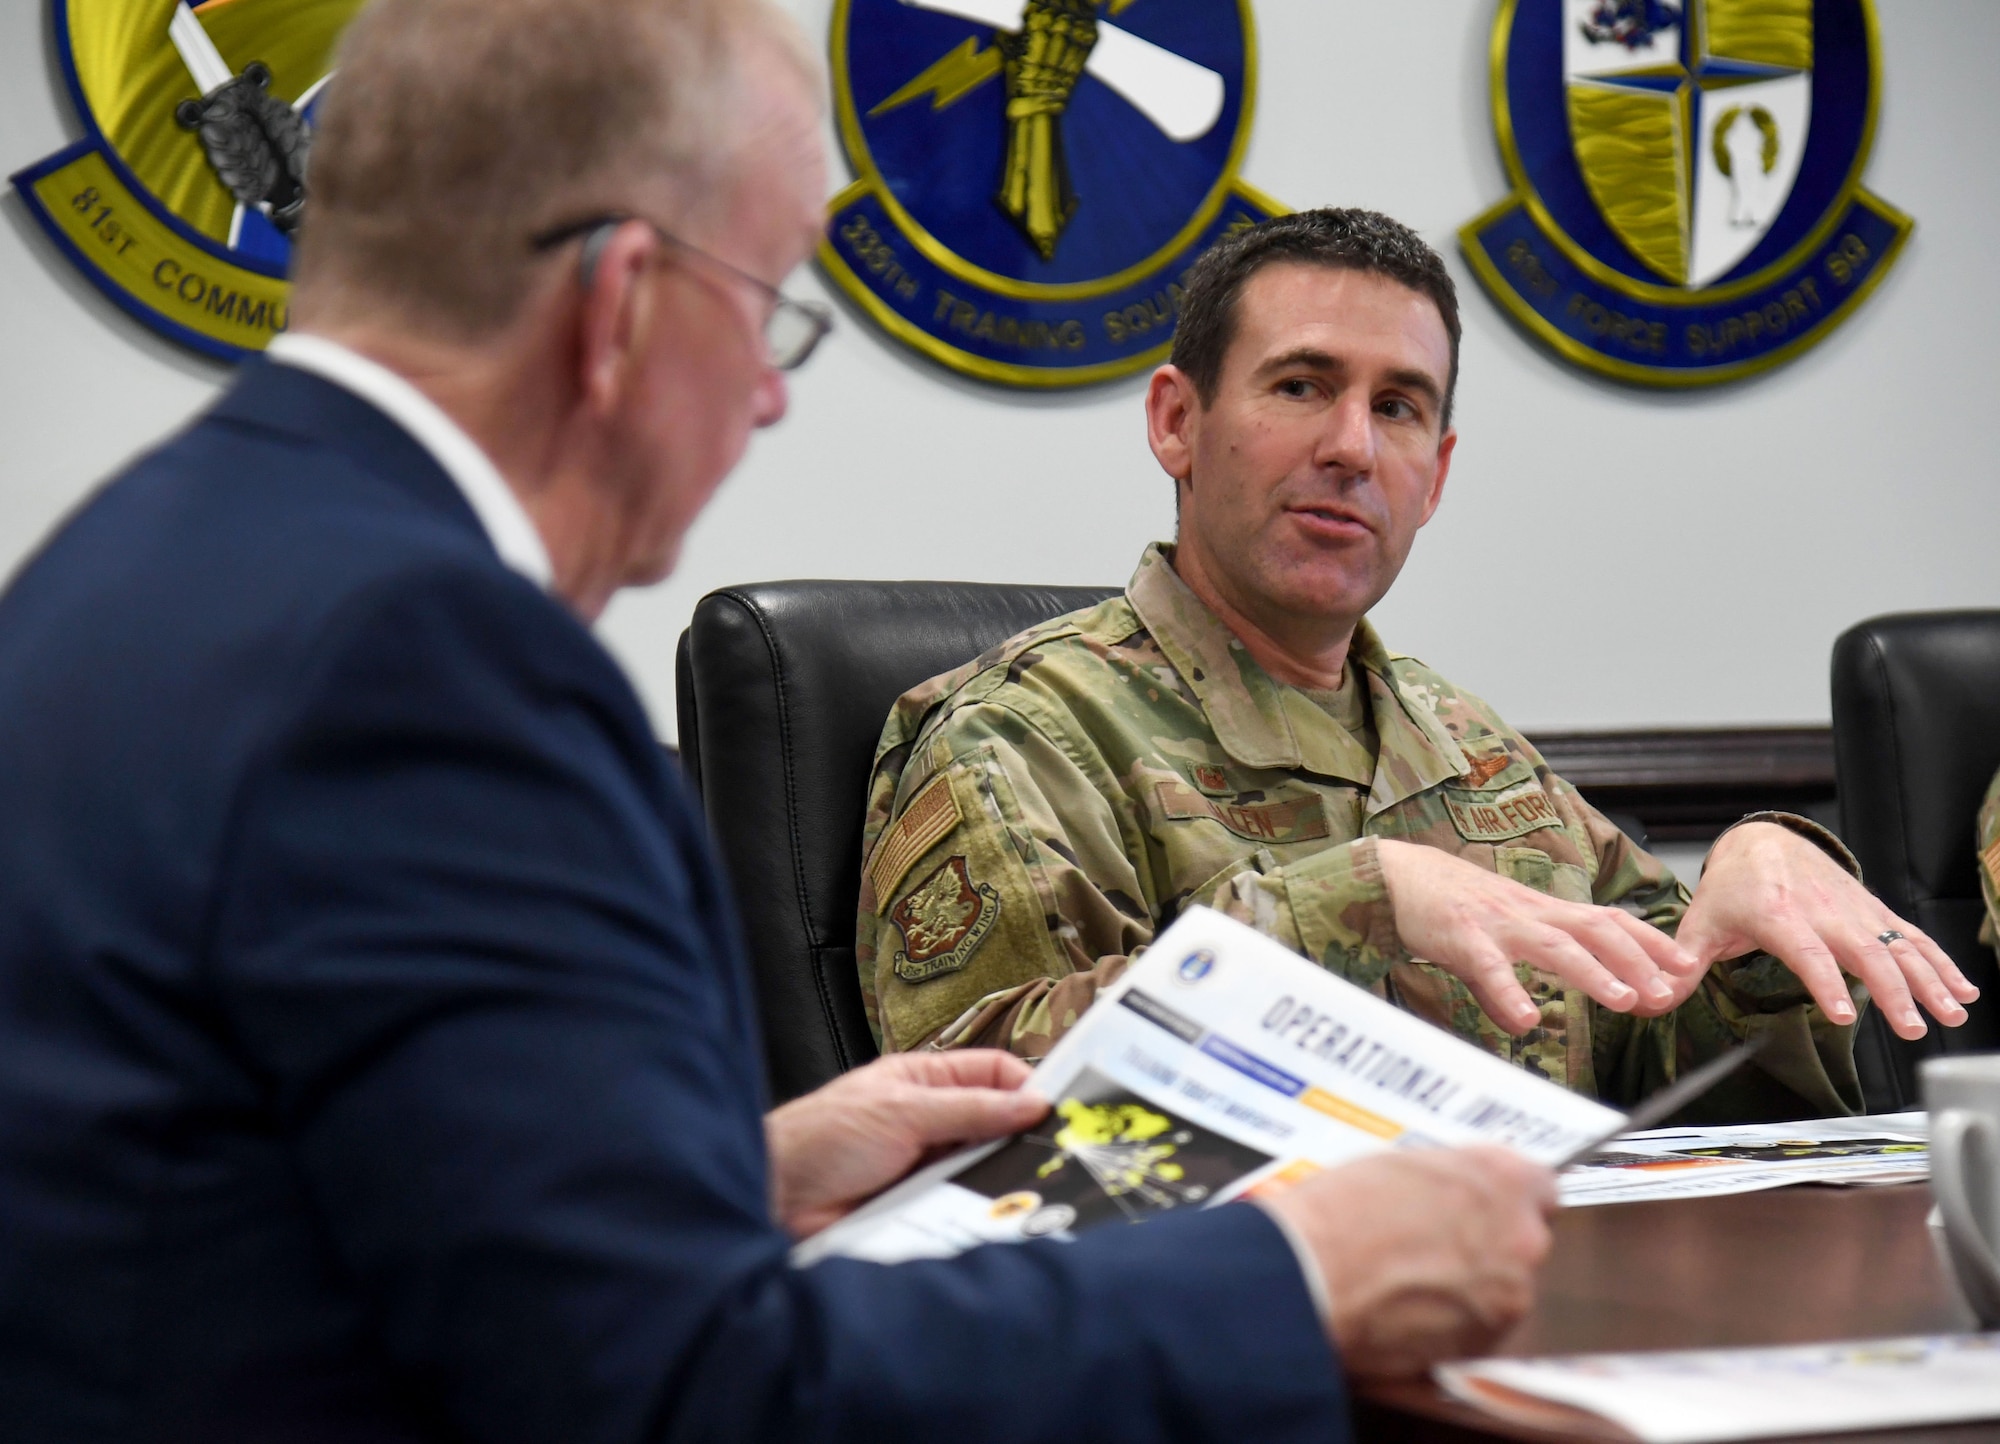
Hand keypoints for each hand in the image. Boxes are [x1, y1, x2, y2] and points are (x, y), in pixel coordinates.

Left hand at [764, 1051, 1048, 1238]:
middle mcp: (931, 1123)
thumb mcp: (902, 1111)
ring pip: (985, 1172)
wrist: (772, 1199)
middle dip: (1023, 1140)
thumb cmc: (822, 1137)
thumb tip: (1034, 1103)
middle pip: (997, 1126)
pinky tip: (997, 1222)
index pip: (994, 1073)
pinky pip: (964, 1211)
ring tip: (1033, 1193)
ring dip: (1003, 1183)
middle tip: (1060, 1158)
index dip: (1027, 1086)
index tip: (1060, 1111)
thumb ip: (970, 1109)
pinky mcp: (922, 1211)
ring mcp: (928, 1169)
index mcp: (926, 1081)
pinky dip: (980, 1216)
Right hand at [1258, 1147, 1556, 1377]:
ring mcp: (1509, 1298)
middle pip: (1525, 1241)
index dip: (1506, 1200)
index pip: (1540, 1187)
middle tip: (1436, 1245)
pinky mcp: (1484, 1346)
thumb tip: (1457, 1195)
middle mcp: (1521, 1237)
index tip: (1484, 1208)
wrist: (1309, 1275)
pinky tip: (1409, 1311)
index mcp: (1502, 1179)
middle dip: (1490, 1245)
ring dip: (1472, 1288)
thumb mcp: (1402, 1166)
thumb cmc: (1340, 1213)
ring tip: (1413, 1283)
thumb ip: (1451, 1180)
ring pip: (1503, 1290)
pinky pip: (1480, 1329)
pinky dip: (1454, 1324)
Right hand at [1376, 839, 1699, 1035]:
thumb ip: (1512, 982)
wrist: (1397, 876)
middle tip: (1668, 992)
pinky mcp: (1463, 937)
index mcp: (1541, 911)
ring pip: (1556, 946)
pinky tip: (1526, 1021)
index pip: (1607, 920)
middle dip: (1638, 961)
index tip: (1685, 966)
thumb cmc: (1448, 907)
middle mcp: (1530, 913)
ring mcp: (1499, 924)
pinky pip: (1491, 968)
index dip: (1649, 942)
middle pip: (1596, 930)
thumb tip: (1525, 1024)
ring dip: (1594, 973)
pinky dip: (1510, 994)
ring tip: (1624, 1000)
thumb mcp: (1493, 939)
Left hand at [1678, 822, 1979, 1039]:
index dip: (1825, 982)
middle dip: (1895, 990)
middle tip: (1914, 1027)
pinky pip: (1910, 935)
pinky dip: (1940, 960)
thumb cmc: (1731, 887)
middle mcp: (1823, 910)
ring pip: (1897, 944)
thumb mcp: (1700, 923)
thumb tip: (1654, 999)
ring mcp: (1853, 909)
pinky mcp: (1872, 909)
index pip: (1806, 952)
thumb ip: (1681, 963)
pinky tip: (1962, 989)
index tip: (1844, 1014)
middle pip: (1865, 952)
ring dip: (1930, 979)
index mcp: (1778, 915)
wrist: (1763, 840)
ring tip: (1953, 1012)